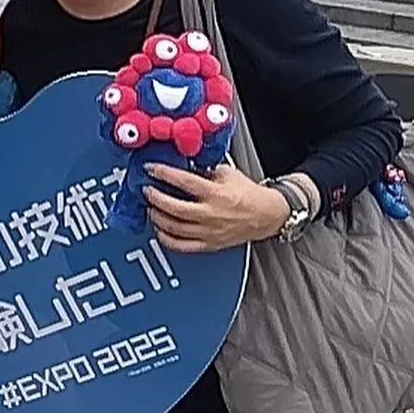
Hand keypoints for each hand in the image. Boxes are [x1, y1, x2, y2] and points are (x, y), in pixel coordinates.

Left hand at [142, 163, 290, 253]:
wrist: (267, 215)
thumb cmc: (248, 194)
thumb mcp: (227, 174)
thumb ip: (205, 171)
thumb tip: (182, 166)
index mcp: (216, 193)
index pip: (184, 181)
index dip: (164, 173)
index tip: (151, 169)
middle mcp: (211, 214)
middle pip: (175, 208)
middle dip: (156, 198)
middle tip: (147, 191)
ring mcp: (209, 231)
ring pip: (175, 228)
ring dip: (158, 217)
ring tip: (151, 208)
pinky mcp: (209, 244)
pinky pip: (182, 246)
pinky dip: (166, 239)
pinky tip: (160, 230)